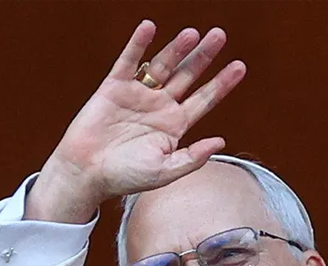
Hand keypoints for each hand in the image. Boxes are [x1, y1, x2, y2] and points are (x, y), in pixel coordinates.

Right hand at [26, 20, 245, 222]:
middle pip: (188, 75)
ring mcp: (138, 94)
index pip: (205, 99)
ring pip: (162, 65)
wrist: (88, 173)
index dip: (222, 83)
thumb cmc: (126, 176)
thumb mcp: (165, 171)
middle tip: (220, 35)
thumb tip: (220, 141)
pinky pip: (128, 61)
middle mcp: (160, 106)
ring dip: (177, 48)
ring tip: (192, 33)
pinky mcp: (114, 87)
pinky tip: (149, 27)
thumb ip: (193, 158)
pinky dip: (138, 44)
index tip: (240, 66)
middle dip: (204, 56)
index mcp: (176, 124)